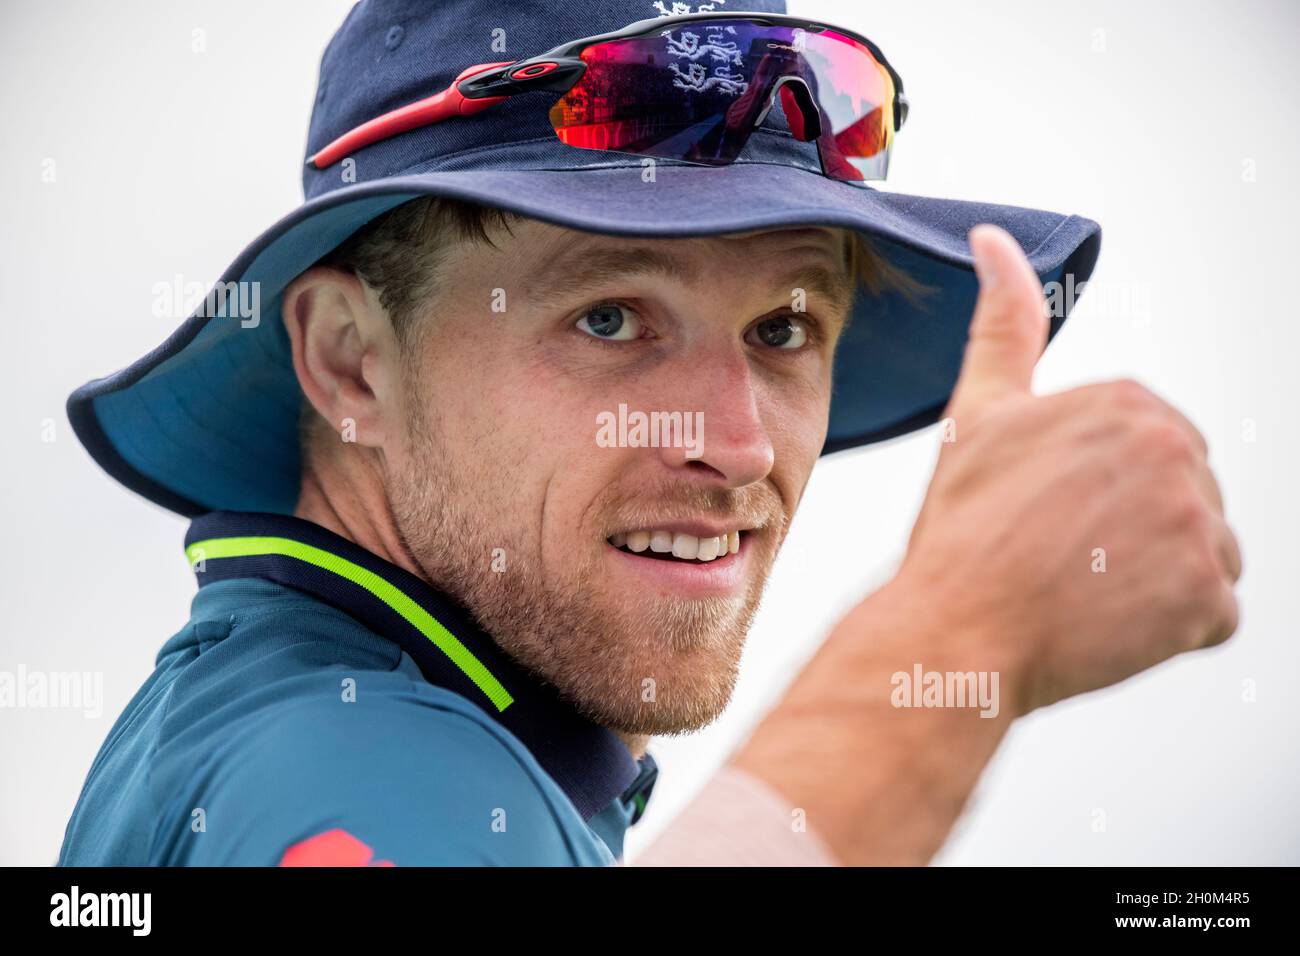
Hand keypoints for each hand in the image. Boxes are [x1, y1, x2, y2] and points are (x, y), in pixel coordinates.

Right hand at [896, 224, 1241, 716]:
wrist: (956, 630)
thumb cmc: (963, 532)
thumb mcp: (977, 413)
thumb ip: (1005, 323)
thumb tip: (995, 241)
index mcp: (1128, 404)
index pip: (1153, 451)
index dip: (1100, 490)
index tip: (1054, 514)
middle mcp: (1176, 454)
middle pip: (1186, 499)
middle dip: (1136, 531)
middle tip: (1065, 556)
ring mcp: (1198, 529)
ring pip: (1205, 554)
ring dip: (1158, 580)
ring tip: (1085, 590)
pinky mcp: (1208, 600)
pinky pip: (1213, 614)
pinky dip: (1172, 628)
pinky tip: (1111, 622)